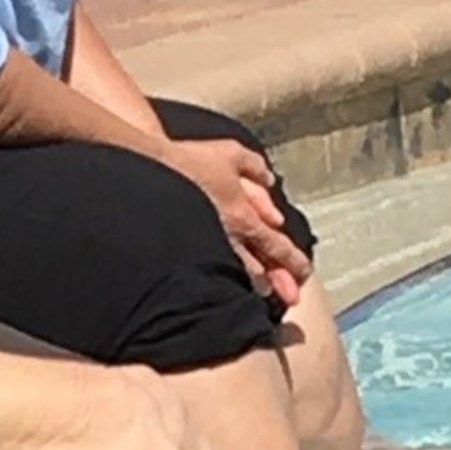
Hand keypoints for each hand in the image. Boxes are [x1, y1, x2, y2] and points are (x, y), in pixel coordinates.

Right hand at [168, 139, 311, 305]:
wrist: (147, 170)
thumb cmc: (189, 161)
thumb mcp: (231, 154)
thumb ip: (256, 170)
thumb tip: (270, 183)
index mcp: (243, 217)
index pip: (276, 247)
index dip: (293, 262)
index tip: (304, 274)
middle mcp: (228, 239)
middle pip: (259, 271)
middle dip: (276, 283)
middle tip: (290, 294)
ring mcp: (207, 247)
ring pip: (235, 274)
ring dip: (252, 283)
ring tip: (262, 290)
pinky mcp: (186, 250)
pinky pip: (211, 268)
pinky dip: (224, 274)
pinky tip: (224, 277)